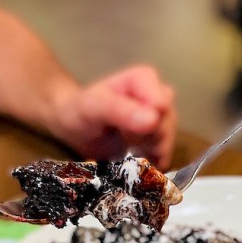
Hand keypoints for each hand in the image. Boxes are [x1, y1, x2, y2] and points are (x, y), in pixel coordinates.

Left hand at [50, 65, 176, 169]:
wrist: (73, 126)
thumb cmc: (80, 111)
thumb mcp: (93, 107)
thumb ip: (119, 110)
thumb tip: (154, 119)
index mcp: (145, 79)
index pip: (163, 106)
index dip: (147, 124)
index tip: (125, 131)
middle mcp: (158, 95)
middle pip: (167, 125)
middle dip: (148, 140)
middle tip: (124, 140)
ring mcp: (161, 118)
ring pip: (167, 142)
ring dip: (148, 152)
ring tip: (126, 148)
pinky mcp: (158, 138)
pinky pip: (165, 155)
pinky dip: (150, 163)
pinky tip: (133, 158)